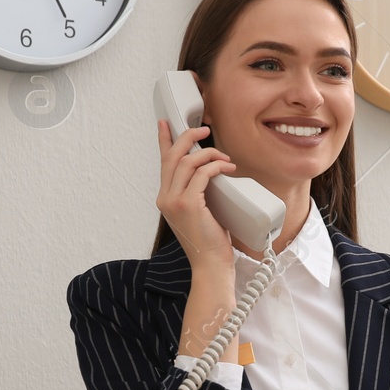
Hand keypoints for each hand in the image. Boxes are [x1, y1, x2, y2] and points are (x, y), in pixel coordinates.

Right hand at [156, 117, 238, 273]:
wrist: (210, 266)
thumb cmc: (210, 242)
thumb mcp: (200, 212)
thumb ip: (198, 192)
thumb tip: (212, 171)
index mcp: (166, 199)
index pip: (163, 163)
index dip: (164, 140)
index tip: (166, 124)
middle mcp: (165, 198)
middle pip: (172, 156)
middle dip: (188, 138)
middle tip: (204, 131)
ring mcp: (174, 202)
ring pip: (187, 162)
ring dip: (209, 154)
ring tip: (224, 158)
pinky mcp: (187, 205)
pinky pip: (202, 174)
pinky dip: (215, 166)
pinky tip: (226, 167)